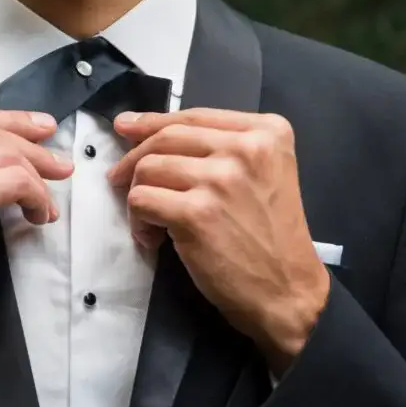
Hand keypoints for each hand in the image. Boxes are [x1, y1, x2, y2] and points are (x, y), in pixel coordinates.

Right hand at [0, 108, 73, 376]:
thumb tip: (12, 135)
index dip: (9, 120)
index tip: (42, 128)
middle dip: (32, 147)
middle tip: (60, 165)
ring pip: (5, 156)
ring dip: (37, 179)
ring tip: (46, 201)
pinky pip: (14, 183)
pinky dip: (36, 197)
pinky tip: (39, 214)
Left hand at [108, 108, 329, 367]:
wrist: (287, 290)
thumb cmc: (271, 237)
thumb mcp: (263, 175)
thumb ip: (222, 149)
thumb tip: (150, 132)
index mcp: (267, 132)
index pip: (194, 116)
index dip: (153, 121)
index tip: (126, 126)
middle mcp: (246, 148)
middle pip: (167, 138)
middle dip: (134, 158)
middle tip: (118, 178)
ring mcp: (220, 179)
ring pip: (148, 168)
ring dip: (137, 196)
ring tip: (151, 223)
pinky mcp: (197, 213)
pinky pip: (142, 200)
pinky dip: (138, 220)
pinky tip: (153, 238)